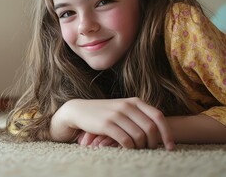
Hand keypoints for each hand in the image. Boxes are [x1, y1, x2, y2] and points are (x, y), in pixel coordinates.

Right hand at [50, 97, 174, 149]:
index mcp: (135, 101)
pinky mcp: (106, 124)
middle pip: (150, 128)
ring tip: (138, 149)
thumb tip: (160, 132)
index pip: (158, 116)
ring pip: (139, 136)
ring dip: (141, 146)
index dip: (167, 133)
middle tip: (151, 150)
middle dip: (154, 143)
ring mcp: (117, 114)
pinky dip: (130, 148)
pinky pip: (125, 140)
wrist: (80, 110)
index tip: (171, 147)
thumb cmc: (105, 113)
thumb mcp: (123, 109)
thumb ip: (140, 115)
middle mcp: (127, 106)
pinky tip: (127, 149)